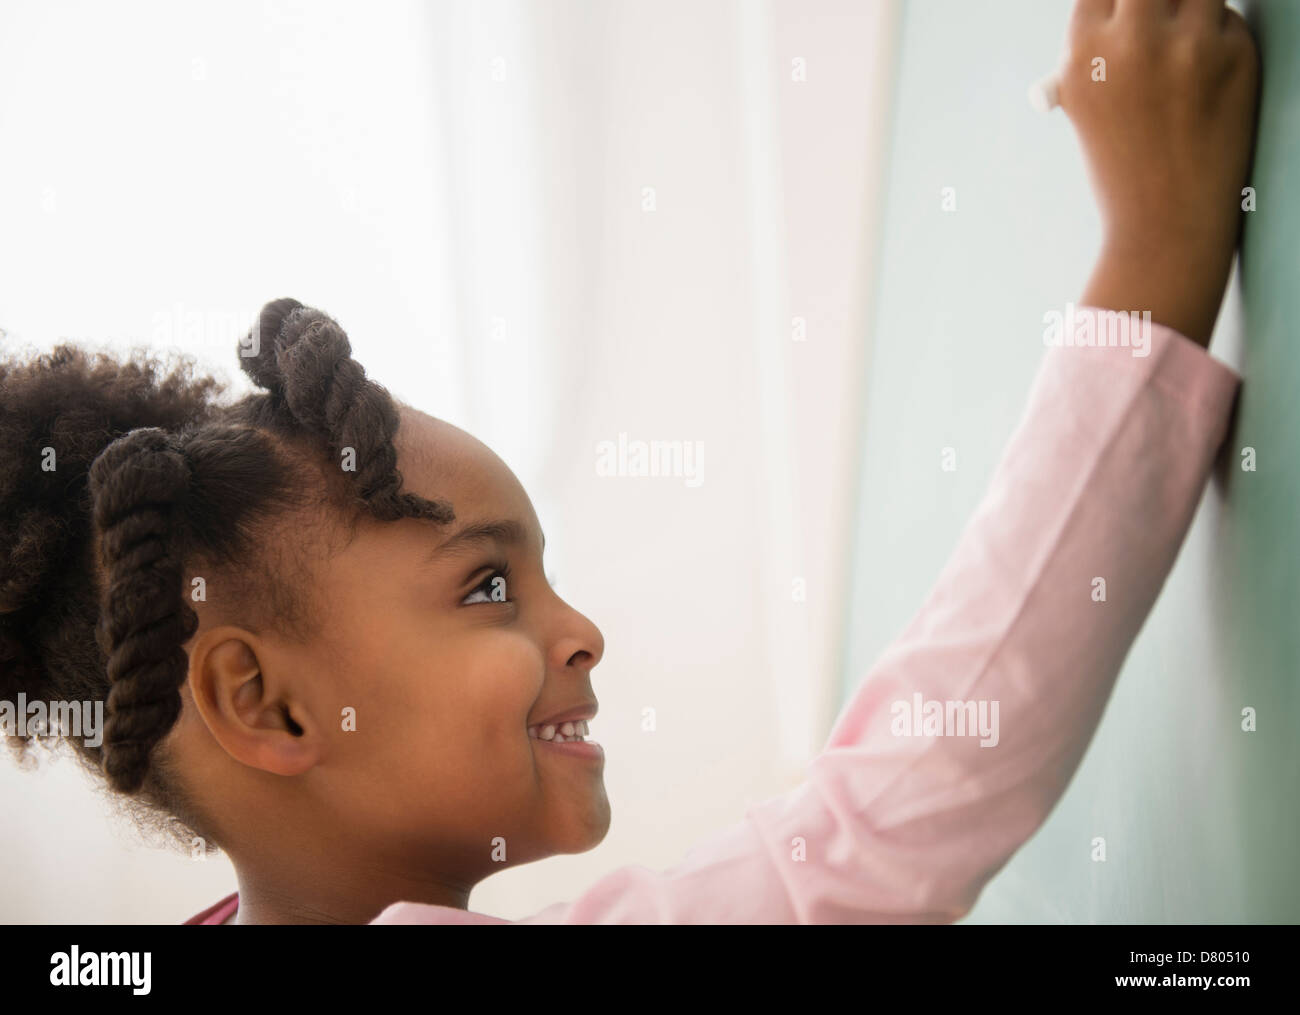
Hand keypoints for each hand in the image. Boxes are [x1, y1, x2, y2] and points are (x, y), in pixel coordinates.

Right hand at [1060, 0, 1259, 346]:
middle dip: (1157, 0)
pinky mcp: (1236, 55)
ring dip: (1192, 8)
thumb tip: (1114, 6)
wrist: (1166, 223)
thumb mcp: (1084, 106)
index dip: (1118, 1)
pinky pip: (1229, 21)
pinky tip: (1206, 82)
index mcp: (1085, 54)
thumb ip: (1094, 49)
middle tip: (1162, 17)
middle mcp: (1134, 42)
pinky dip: (1220, 39)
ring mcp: (1189, 46)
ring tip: (1183, 47)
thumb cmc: (1122, 166)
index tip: (1129, 11)